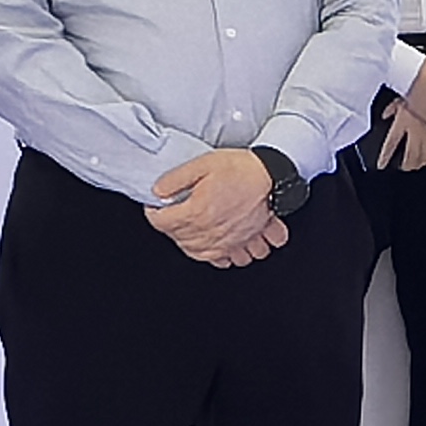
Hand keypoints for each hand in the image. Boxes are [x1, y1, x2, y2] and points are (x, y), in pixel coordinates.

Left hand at [148, 146, 286, 265]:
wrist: (272, 176)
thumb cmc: (240, 169)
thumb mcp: (202, 164)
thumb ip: (175, 179)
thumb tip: (157, 191)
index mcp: (197, 212)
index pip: (162, 222)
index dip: (153, 213)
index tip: (154, 206)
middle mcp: (210, 232)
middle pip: (178, 239)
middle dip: (171, 226)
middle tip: (172, 213)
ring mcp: (227, 242)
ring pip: (198, 253)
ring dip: (190, 243)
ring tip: (191, 228)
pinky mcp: (242, 244)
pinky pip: (224, 261)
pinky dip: (216, 256)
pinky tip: (214, 243)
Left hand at [375, 104, 425, 170]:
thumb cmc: (419, 94)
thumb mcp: (401, 98)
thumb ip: (392, 108)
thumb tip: (386, 113)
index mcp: (402, 124)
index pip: (391, 144)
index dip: (385, 156)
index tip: (381, 164)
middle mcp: (414, 134)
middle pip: (409, 155)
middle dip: (405, 164)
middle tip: (402, 167)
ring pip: (422, 157)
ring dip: (417, 163)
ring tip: (414, 166)